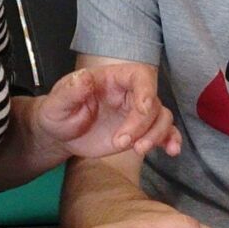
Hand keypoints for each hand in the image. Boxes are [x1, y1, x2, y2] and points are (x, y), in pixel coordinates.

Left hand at [35, 64, 180, 160]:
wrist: (60, 134)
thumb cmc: (58, 112)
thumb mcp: (57, 102)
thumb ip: (70, 90)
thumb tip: (83, 78)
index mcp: (112, 79)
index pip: (139, 76)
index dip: (146, 91)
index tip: (141, 110)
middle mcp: (128, 94)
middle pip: (153, 102)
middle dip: (143, 125)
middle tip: (121, 143)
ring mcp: (135, 113)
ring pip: (162, 118)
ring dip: (157, 135)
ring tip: (138, 151)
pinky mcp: (138, 132)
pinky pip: (163, 132)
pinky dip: (170, 140)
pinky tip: (171, 151)